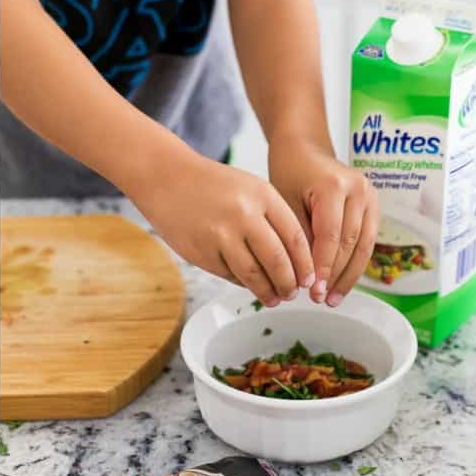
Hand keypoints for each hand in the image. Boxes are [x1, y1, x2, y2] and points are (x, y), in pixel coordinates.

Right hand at [128, 150, 313, 306]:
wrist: (167, 178)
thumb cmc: (211, 185)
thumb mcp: (249, 189)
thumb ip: (272, 219)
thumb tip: (294, 264)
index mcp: (262, 195)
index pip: (296, 239)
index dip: (306, 265)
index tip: (309, 279)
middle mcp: (244, 214)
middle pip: (278, 261)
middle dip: (289, 284)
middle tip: (292, 293)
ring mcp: (221, 234)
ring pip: (254, 274)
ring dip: (267, 291)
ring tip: (274, 298)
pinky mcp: (202, 252)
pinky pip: (229, 274)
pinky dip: (242, 283)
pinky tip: (247, 283)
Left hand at [268, 139, 378, 306]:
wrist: (305, 147)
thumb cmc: (289, 171)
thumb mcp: (284, 199)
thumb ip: (297, 234)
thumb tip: (303, 273)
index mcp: (333, 185)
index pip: (331, 235)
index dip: (322, 266)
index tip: (311, 290)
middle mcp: (358, 189)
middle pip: (350, 243)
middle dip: (335, 275)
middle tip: (320, 299)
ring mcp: (371, 196)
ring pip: (363, 245)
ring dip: (348, 275)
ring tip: (332, 298)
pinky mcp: (374, 204)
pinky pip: (366, 240)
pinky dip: (354, 263)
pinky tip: (341, 282)